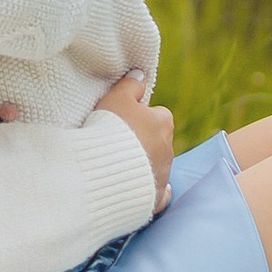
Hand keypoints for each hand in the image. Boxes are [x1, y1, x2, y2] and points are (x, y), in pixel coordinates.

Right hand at [94, 70, 173, 202]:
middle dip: (143, 142)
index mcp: (163, 123)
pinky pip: (158, 194)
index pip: (157, 115)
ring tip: (117, 165)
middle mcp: (168, 149)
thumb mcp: (116, 98)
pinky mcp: (154, 198)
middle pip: (157, 141)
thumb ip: (130, 84)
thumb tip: (141, 73)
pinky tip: (140, 189)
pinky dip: (151, 190)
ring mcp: (162, 175)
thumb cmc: (109, 130)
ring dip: (143, 165)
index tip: (122, 121)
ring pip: (156, 166)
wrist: (103, 171)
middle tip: (117, 143)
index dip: (139, 117)